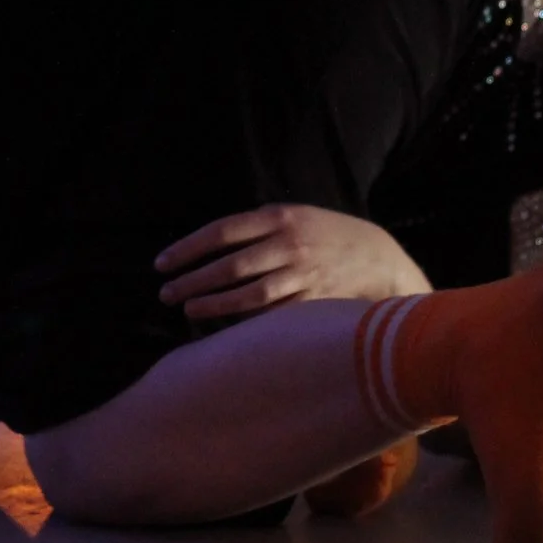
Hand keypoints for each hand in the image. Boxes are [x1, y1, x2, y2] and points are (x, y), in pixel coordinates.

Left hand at [155, 203, 429, 320]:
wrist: (380, 257)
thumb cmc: (326, 235)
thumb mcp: (295, 216)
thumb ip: (257, 228)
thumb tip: (209, 248)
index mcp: (280, 217)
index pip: (221, 232)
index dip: (187, 249)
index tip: (161, 264)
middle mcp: (290, 244)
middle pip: (229, 266)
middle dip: (193, 281)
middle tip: (166, 293)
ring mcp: (303, 275)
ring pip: (248, 295)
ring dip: (213, 304)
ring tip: (188, 309)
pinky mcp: (314, 303)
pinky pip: (272, 316)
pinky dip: (245, 322)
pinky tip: (223, 327)